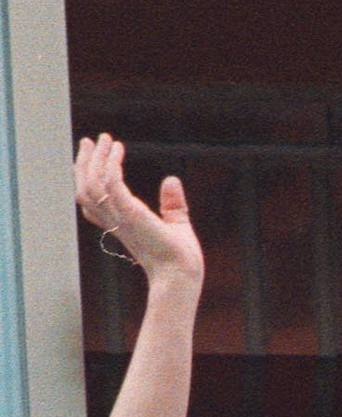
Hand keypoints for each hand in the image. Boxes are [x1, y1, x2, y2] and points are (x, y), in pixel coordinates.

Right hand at [74, 134, 203, 286]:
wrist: (181, 275)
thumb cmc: (178, 258)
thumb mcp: (176, 225)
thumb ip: (172, 204)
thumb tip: (172, 179)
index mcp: (121, 225)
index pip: (93, 202)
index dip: (87, 179)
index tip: (93, 157)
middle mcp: (115, 221)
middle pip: (86, 189)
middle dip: (85, 164)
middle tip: (90, 141)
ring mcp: (120, 218)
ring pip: (91, 184)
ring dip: (96, 160)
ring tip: (105, 141)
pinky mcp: (131, 214)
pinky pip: (111, 186)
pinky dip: (111, 167)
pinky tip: (117, 152)